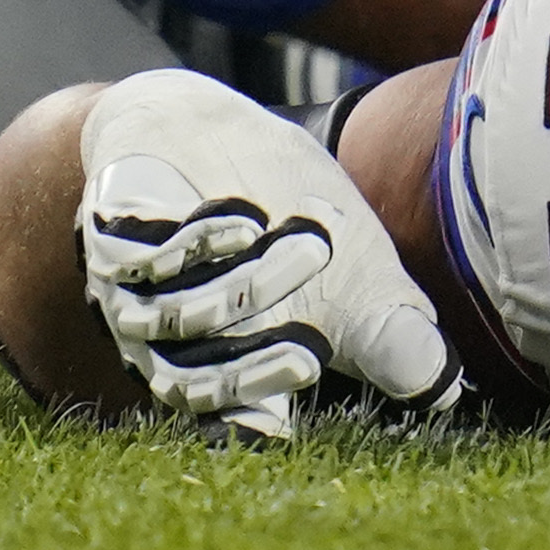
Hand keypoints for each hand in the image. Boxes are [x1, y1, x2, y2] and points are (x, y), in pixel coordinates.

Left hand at [75, 68, 466, 439]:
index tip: (313, 382)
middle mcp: (169, 346)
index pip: (232, 419)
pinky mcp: (107, 242)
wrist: (202, 131)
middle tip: (308, 343)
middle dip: (256, 365)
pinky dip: (191, 247)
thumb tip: (442, 389)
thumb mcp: (353, 271)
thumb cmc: (284, 214)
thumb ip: (389, 332)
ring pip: (172, 324)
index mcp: (226, 367)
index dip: (262, 412)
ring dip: (239, 293)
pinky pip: (137, 263)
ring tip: (301, 249)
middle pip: (197, 384)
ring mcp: (132, 297)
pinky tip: (240, 221)